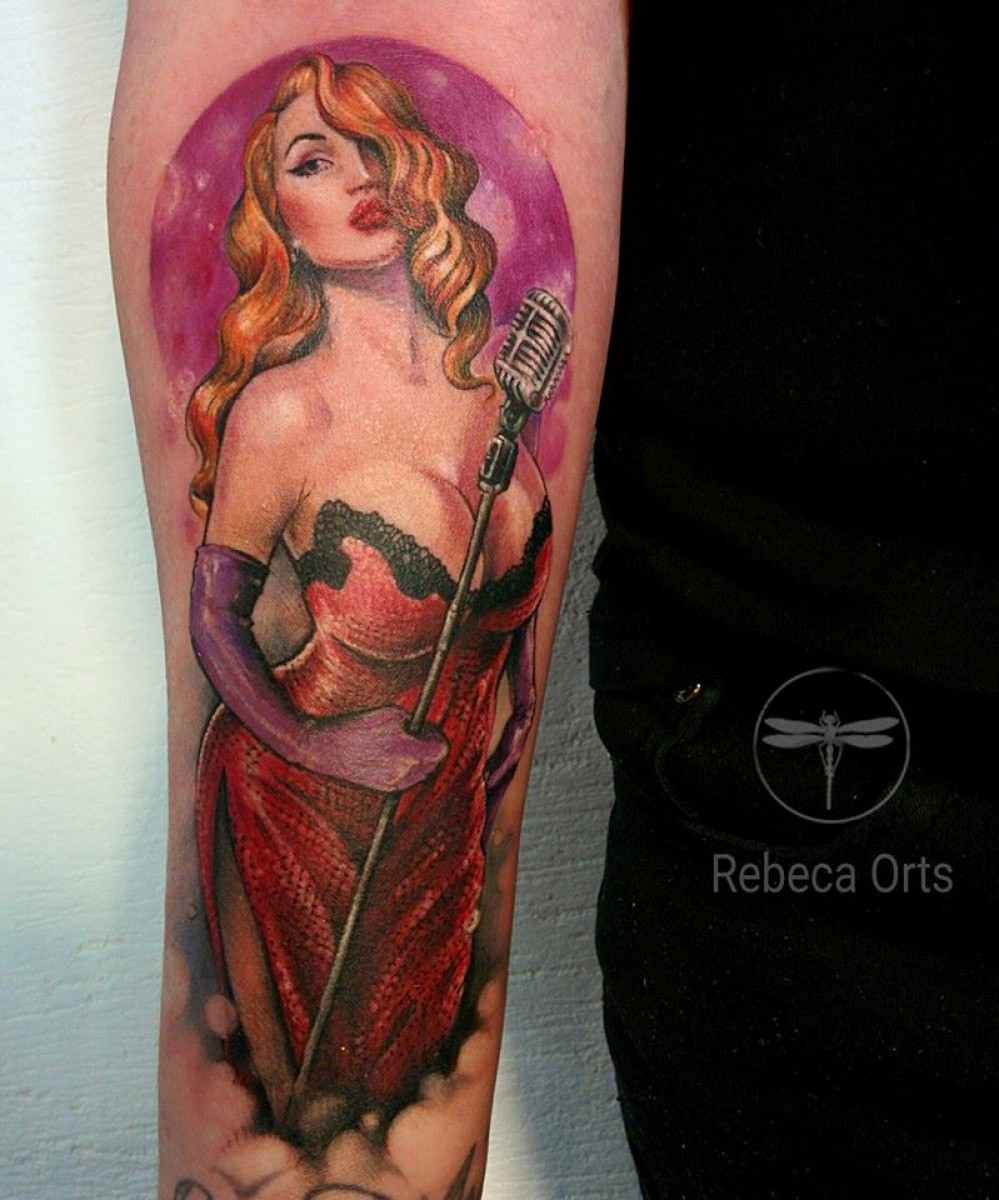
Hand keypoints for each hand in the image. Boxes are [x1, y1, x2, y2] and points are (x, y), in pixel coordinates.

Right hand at [313, 706, 448, 791]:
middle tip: (418, 734)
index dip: (436, 737)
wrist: (328, 748)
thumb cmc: (359, 727)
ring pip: (422, 771)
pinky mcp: (387, 789)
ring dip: (420, 758)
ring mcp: (397, 782)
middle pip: (433, 761)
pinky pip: (408, 779)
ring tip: (402, 744)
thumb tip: (427, 730)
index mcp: (410, 751)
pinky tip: (393, 756)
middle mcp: (406, 771)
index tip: (429, 730)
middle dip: (429, 747)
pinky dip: (407, 768)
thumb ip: (416, 723)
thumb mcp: (392, 714)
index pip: (441, 749)